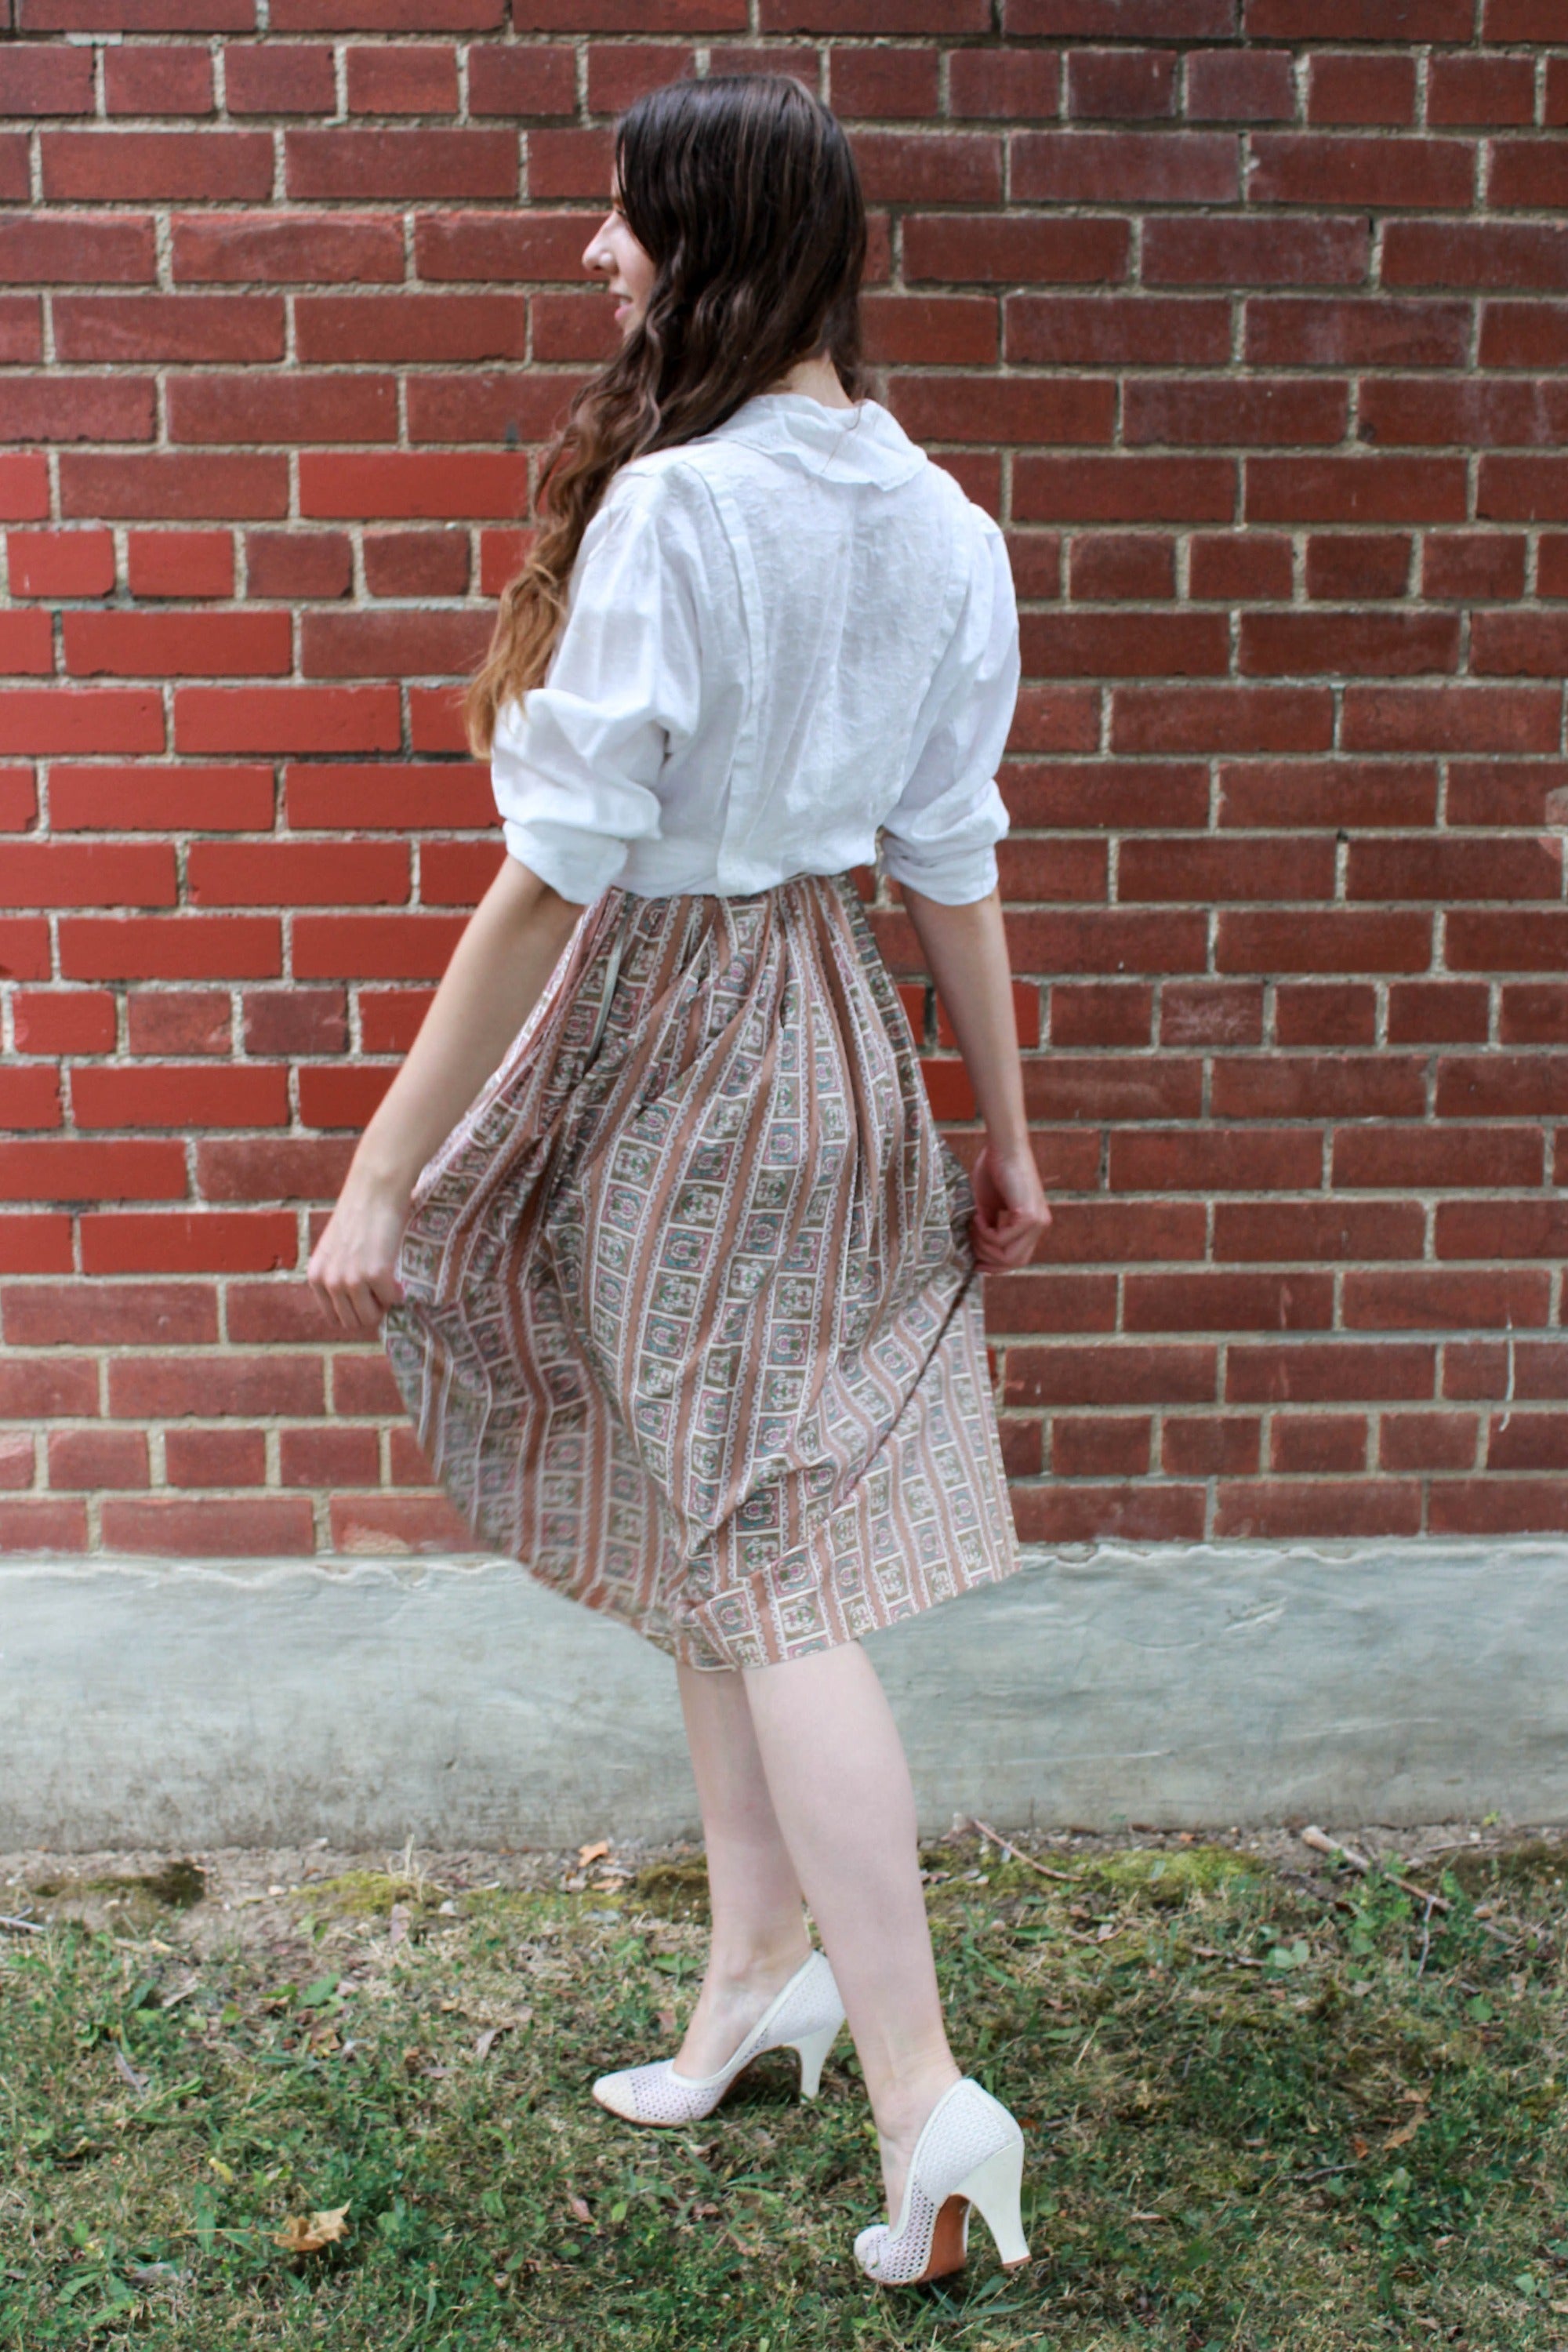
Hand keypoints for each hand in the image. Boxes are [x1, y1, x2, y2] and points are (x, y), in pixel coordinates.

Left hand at [308, 1171, 410, 1333]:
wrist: (374, 1191)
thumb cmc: (359, 1215)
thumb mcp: (335, 1250)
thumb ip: (336, 1275)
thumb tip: (355, 1303)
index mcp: (316, 1276)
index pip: (334, 1317)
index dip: (354, 1310)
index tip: (367, 1297)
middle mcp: (330, 1281)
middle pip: (352, 1322)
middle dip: (370, 1310)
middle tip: (381, 1291)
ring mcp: (351, 1280)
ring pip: (370, 1318)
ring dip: (383, 1305)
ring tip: (388, 1285)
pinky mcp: (376, 1276)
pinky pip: (391, 1300)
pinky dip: (398, 1292)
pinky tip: (397, 1275)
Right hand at [968, 1139, 1050, 1271]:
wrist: (1003, 1147)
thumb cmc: (994, 1170)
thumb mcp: (989, 1207)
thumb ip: (990, 1229)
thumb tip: (977, 1253)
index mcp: (1033, 1224)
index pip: (1018, 1259)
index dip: (995, 1266)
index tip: (974, 1263)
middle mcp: (1040, 1225)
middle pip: (1015, 1263)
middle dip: (988, 1259)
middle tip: (970, 1241)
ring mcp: (1038, 1222)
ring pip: (1009, 1256)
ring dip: (984, 1246)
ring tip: (973, 1226)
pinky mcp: (1030, 1217)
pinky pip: (1002, 1240)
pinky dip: (985, 1234)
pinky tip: (977, 1217)